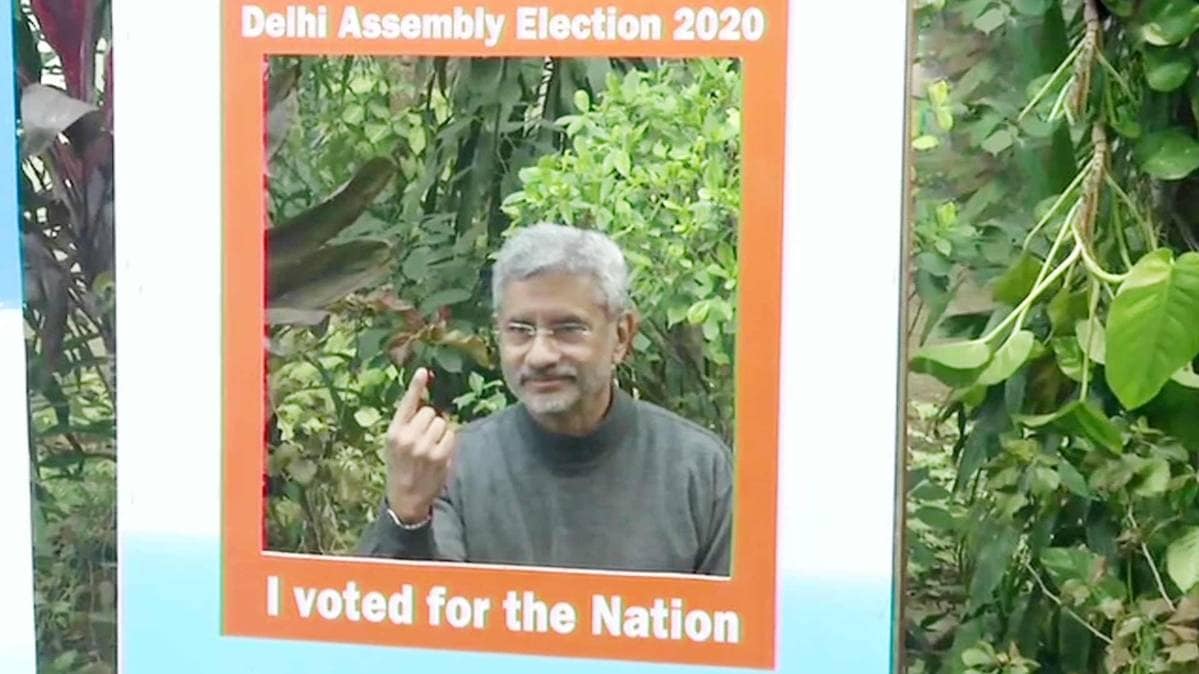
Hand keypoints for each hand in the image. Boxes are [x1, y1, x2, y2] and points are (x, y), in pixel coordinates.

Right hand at [384, 368, 455, 523]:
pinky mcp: (440, 456)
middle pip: (430, 412)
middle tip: (424, 437)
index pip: (407, 404)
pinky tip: (439, 453)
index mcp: (394, 432)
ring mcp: (424, 447)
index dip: (416, 386)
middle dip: (431, 421)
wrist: (405, 497)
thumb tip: (425, 402)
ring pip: (442, 423)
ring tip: (431, 446)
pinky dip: (448, 441)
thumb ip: (406, 423)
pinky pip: (451, 436)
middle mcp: (408, 438)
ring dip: (440, 431)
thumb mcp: (395, 444)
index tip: (423, 371)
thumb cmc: (401, 466)